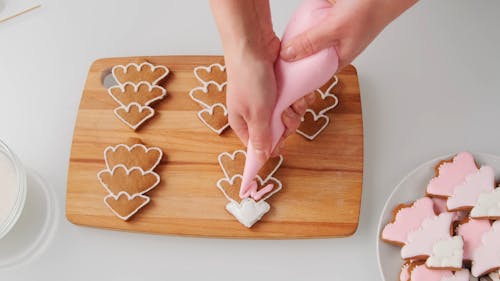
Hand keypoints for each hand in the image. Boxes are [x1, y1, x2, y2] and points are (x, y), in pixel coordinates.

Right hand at [211, 0, 317, 161]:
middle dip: (288, 123)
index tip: (282, 144)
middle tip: (286, 112)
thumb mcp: (257, 113)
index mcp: (242, 122)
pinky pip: (294, 99)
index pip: (259, 145)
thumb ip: (261, 138)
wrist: (254, 44)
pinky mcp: (280, 87)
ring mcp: (269, 99)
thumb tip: (261, 159)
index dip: (272, 146)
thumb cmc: (249, 78)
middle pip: (278, 130)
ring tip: (292, 97)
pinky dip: (299, 96)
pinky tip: (298, 90)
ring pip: (290, 114)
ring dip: (296, 108)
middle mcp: (255, 112)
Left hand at [280, 0, 417, 68]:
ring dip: (295, 43)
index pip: (312, 77)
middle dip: (290, 62)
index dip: (295, 81)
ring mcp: (329, 35)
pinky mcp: (326, 20)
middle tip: (273, 63)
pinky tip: (291, 26)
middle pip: (305, 60)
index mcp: (338, 60)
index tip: (278, 81)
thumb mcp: (335, 29)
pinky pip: (309, 27)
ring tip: (276, 49)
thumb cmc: (369, 10)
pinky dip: (301, 26)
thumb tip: (287, 55)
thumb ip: (311, 42)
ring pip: (306, 43)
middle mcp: (333, 49)